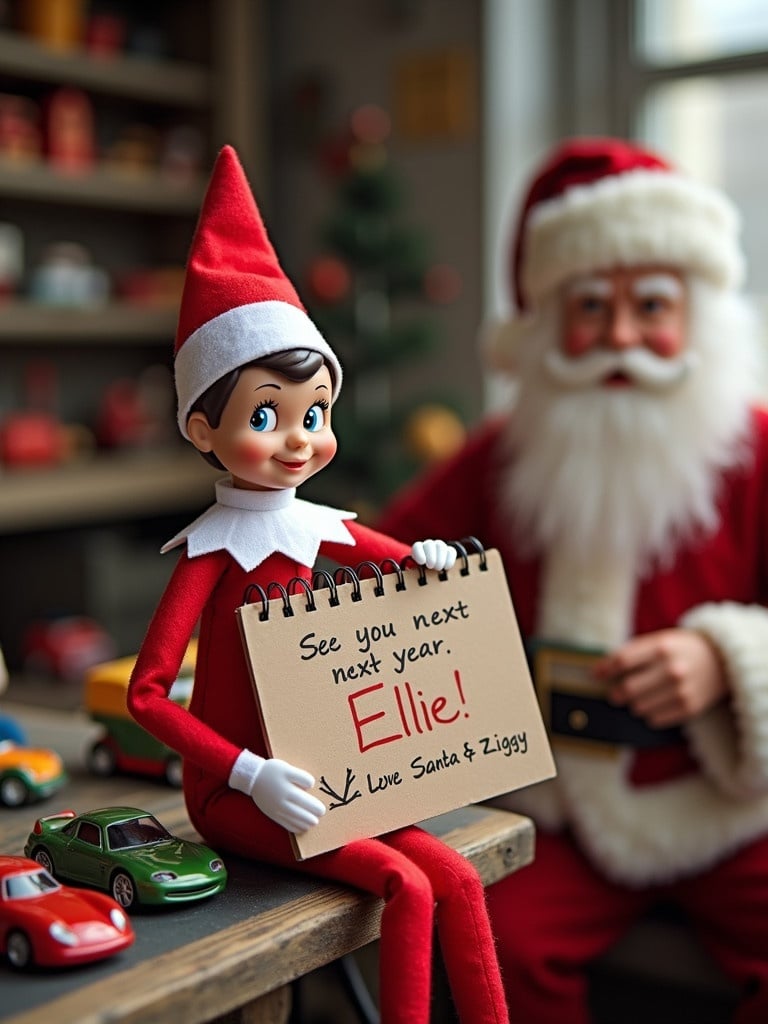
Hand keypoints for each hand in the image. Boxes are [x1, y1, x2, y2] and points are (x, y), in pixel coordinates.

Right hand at [230, 749, 325, 832]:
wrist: (252, 778)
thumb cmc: (272, 771)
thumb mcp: (287, 768)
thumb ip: (301, 776)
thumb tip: (311, 786)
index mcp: (288, 791)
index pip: (306, 802)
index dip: (315, 807)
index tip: (322, 809)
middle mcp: (283, 803)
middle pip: (301, 814)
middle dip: (312, 817)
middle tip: (320, 816)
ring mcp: (277, 811)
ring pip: (294, 821)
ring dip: (305, 824)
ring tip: (313, 823)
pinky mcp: (273, 815)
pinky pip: (286, 825)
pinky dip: (295, 828)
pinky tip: (302, 828)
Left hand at [411, 539, 456, 571]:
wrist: (430, 573)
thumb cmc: (420, 574)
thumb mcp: (413, 574)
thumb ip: (410, 574)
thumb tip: (404, 579)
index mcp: (417, 550)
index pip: (417, 547)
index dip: (419, 553)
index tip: (422, 562)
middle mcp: (428, 546)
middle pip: (429, 544)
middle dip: (431, 555)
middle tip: (431, 566)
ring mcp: (439, 547)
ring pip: (440, 546)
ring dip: (440, 557)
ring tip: (438, 568)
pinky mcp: (449, 552)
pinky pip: (451, 551)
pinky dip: (450, 559)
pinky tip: (447, 568)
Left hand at [593, 628, 729, 727]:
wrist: (723, 660)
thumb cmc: (682, 648)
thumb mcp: (660, 640)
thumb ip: (632, 652)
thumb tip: (600, 670)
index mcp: (662, 647)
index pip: (622, 661)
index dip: (604, 669)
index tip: (595, 675)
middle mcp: (671, 669)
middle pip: (628, 688)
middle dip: (615, 693)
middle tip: (614, 694)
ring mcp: (682, 690)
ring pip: (639, 707)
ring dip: (633, 704)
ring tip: (639, 697)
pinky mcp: (690, 708)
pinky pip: (655, 719)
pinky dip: (649, 714)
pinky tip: (654, 704)